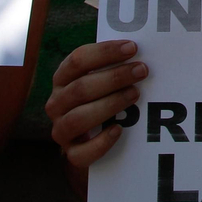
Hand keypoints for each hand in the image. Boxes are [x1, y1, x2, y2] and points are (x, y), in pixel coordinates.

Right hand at [46, 40, 145, 170]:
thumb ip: (114, 67)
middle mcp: (57, 103)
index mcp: (63, 79)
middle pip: (80, 88)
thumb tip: (144, 54)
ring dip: (109, 104)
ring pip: (78, 118)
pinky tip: (118, 130)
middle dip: (114, 78)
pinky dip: (100, 142)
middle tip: (141, 71)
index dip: (104, 52)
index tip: (132, 47)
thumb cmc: (99, 99)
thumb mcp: (100, 81)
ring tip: (135, 94)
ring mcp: (62, 130)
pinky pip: (82, 152)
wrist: (88, 140)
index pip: (77, 60)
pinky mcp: (72, 154)